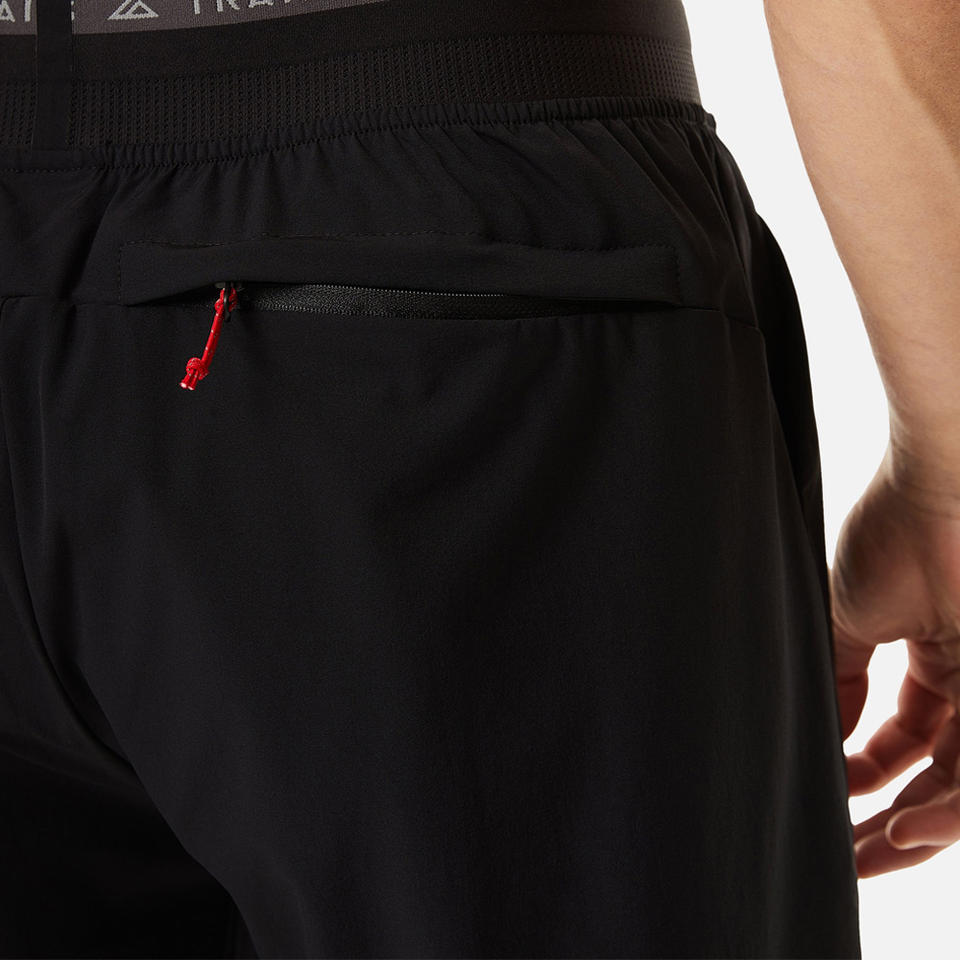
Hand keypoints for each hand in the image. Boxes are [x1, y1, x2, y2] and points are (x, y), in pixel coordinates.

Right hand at [829, 442, 959, 878]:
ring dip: (915, 831)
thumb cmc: (892, 536)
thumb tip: (816, 737)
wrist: (940, 488)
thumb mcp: (847, 619)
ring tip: (864, 856)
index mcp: (931, 658)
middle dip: (888, 823)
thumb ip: (835, 679)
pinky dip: (947, 810)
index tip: (818, 797)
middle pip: (932, 777)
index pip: (898, 740)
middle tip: (845, 859)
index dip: (859, 775)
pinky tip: (903, 829)